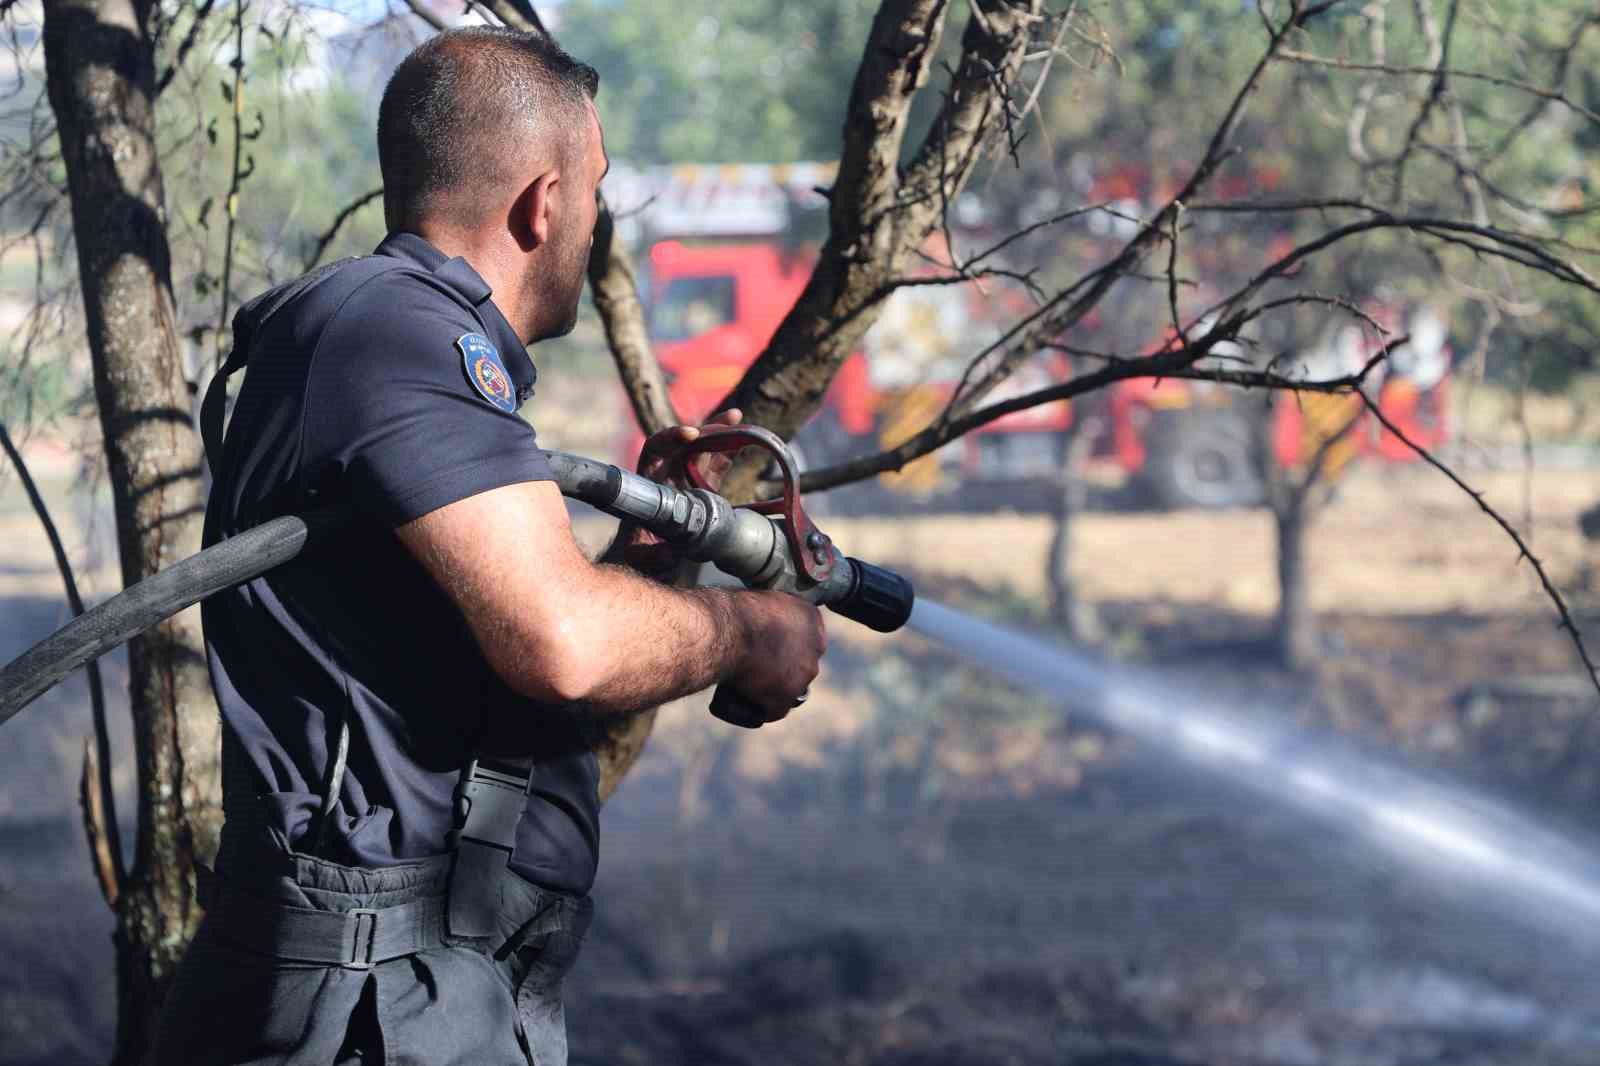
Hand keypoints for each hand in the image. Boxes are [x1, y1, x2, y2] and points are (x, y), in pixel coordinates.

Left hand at [615, 409, 741, 577]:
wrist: (648, 565)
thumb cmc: (638, 559)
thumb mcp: (642, 560)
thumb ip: (653, 556)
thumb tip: (670, 552)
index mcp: (648, 484)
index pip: (655, 450)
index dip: (671, 438)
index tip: (691, 435)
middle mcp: (666, 475)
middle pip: (685, 443)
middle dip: (706, 429)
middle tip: (730, 421)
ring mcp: (686, 480)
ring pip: (704, 449)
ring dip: (721, 432)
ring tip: (737, 417)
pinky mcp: (704, 489)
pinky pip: (718, 464)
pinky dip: (731, 450)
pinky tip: (748, 437)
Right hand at [718, 589, 826, 726]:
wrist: (730, 630)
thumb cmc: (737, 610)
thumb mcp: (763, 600)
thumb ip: (773, 611)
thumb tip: (764, 620)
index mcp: (811, 617)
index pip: (807, 636)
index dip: (788, 644)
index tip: (771, 647)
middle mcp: (816, 646)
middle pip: (802, 663)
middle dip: (785, 667)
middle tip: (759, 666)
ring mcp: (804, 673)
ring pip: (792, 687)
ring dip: (775, 688)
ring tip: (750, 685)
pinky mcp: (788, 695)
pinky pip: (776, 709)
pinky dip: (763, 708)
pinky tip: (748, 703)